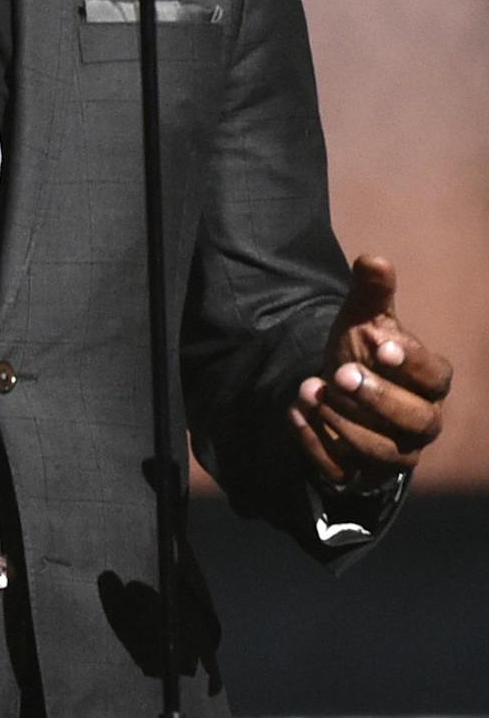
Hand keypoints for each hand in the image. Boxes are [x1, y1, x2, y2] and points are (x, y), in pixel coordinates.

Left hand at [290, 256, 453, 489]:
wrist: (334, 392)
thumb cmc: (360, 354)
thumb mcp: (363, 321)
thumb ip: (371, 293)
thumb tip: (372, 258)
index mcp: (429, 383)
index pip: (435, 378)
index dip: (412, 364)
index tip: (381, 345)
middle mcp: (420, 423)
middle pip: (415, 421)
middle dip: (377, 398)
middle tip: (341, 374)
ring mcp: (392, 452)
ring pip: (381, 450)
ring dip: (343, 421)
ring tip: (310, 389)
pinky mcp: (359, 473)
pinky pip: (344, 471)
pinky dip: (317, 445)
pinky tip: (295, 413)